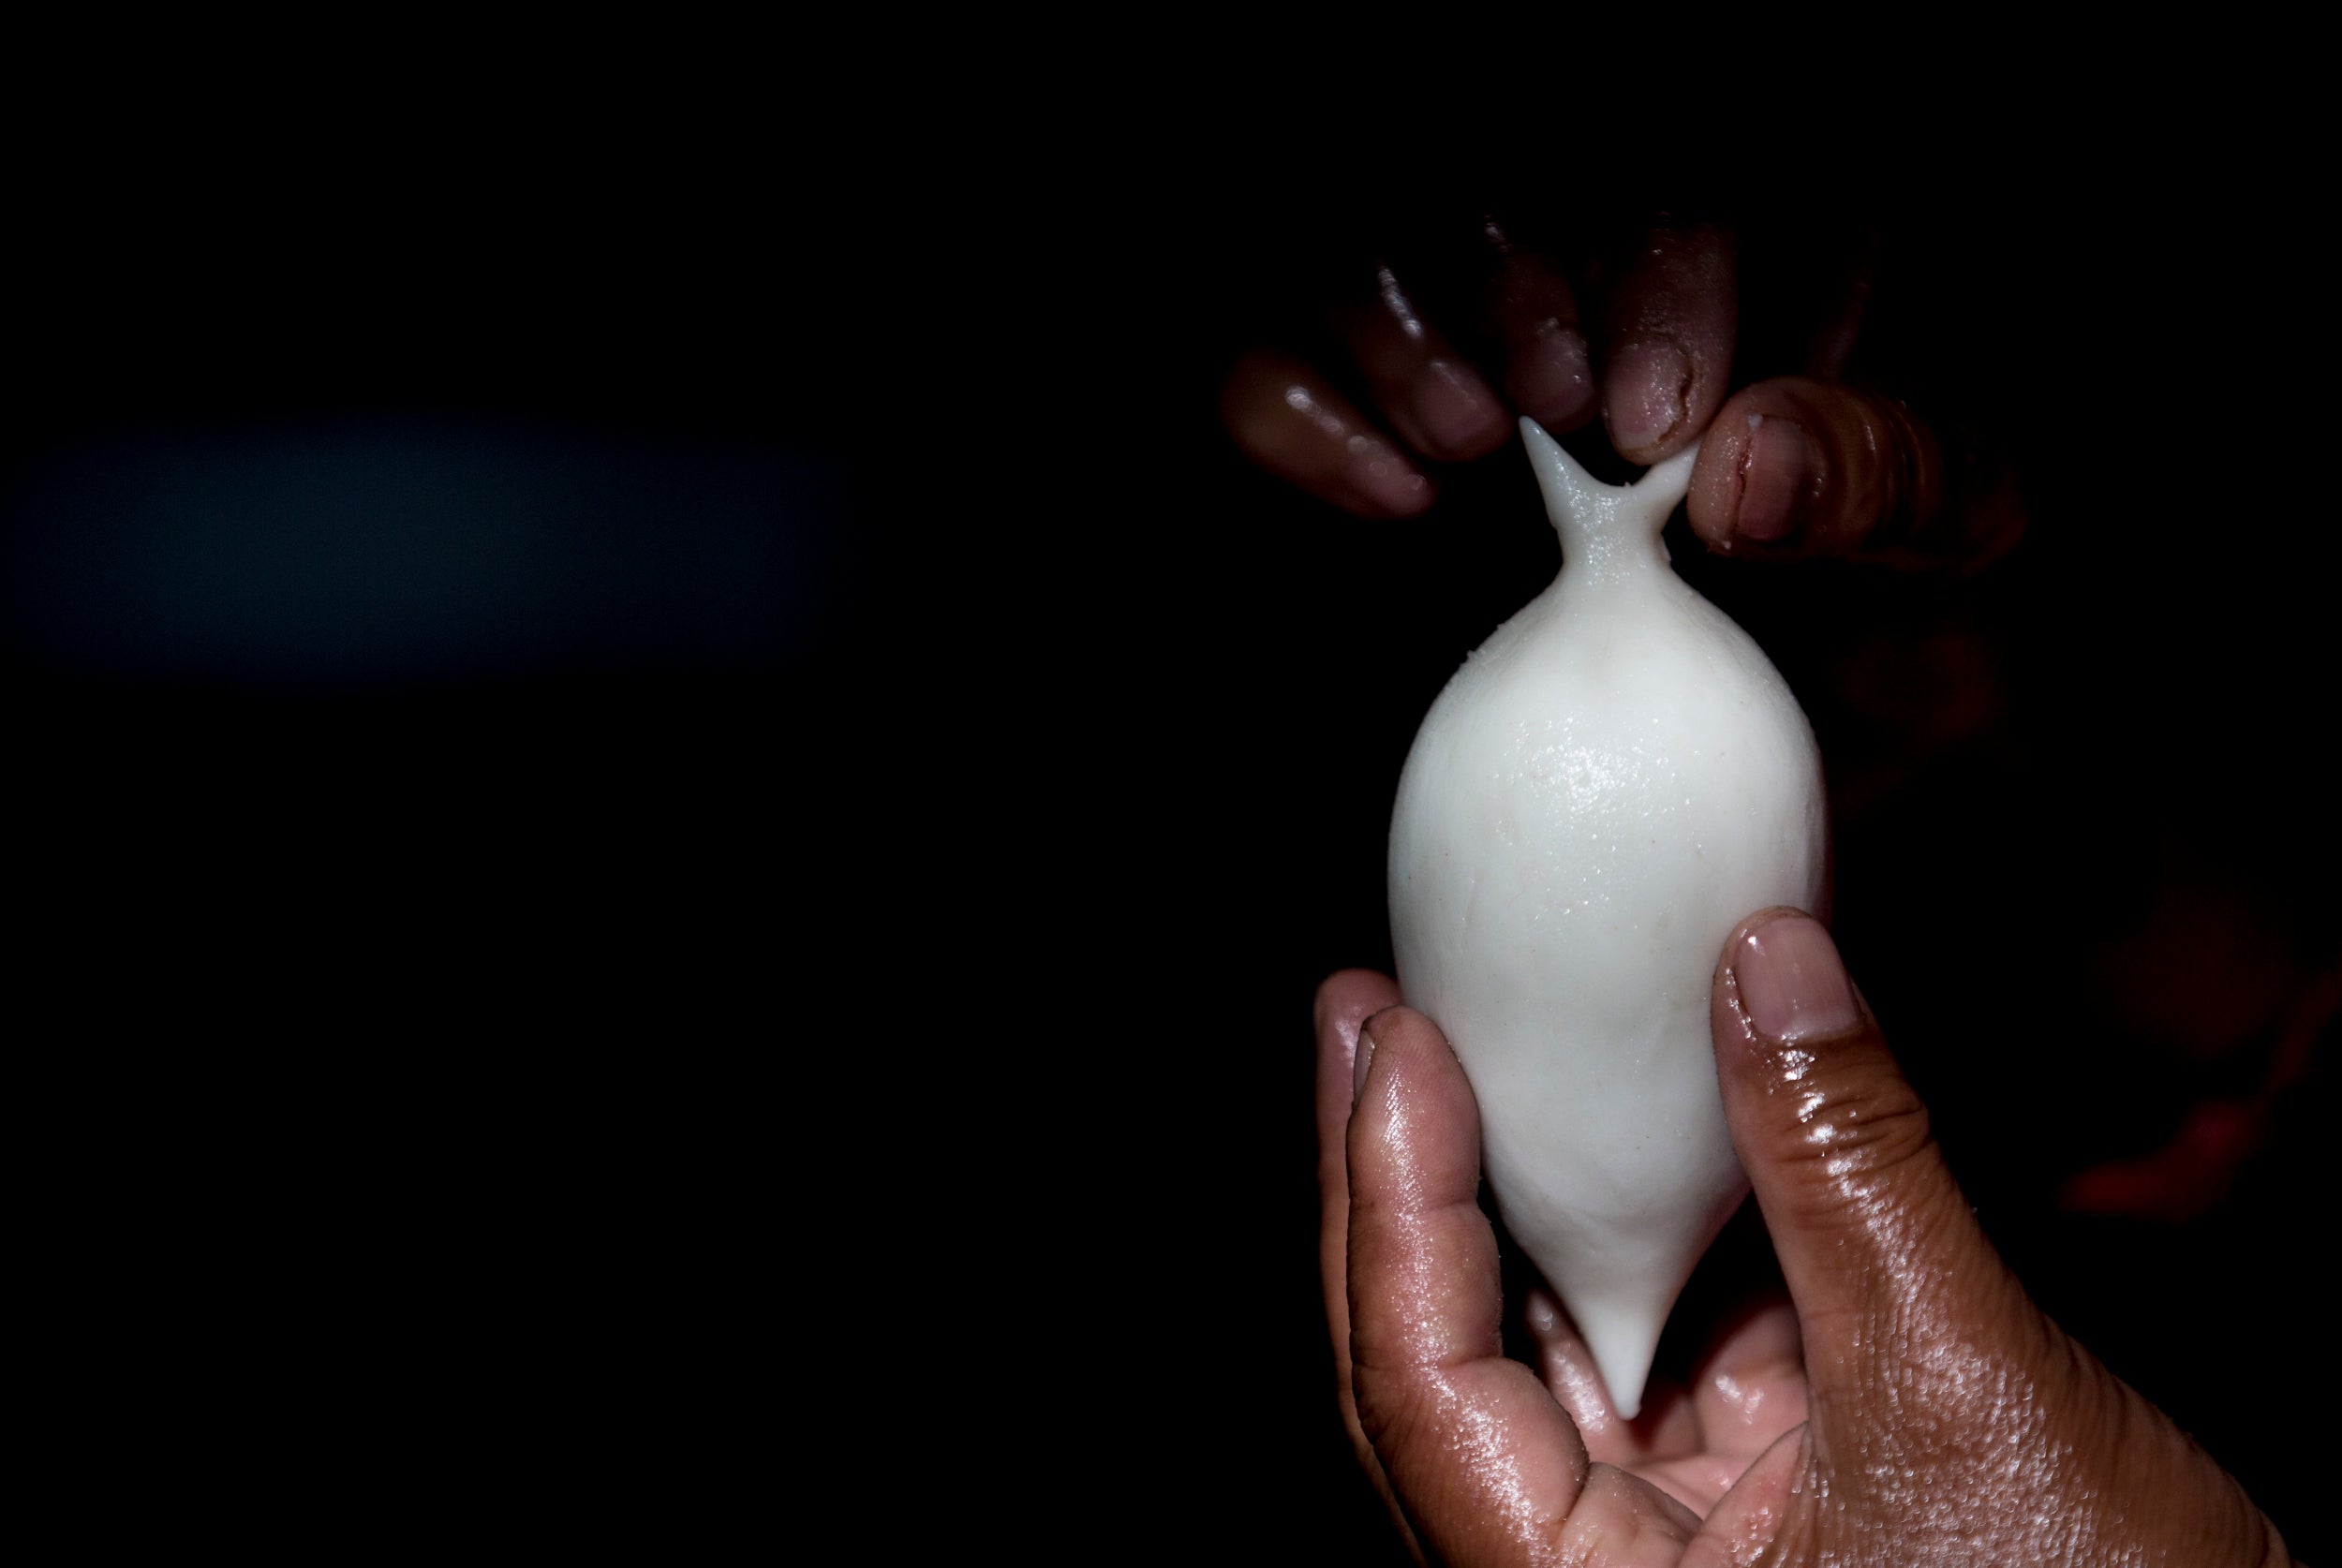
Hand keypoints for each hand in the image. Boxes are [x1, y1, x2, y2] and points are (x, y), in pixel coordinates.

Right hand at [1227, 212, 2021, 569]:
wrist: (1790, 677)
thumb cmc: (1883, 566)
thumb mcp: (1940, 525)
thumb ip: (1880, 468)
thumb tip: (1743, 471)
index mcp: (1757, 217)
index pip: (1678, 168)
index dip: (1658, 255)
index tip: (1659, 408)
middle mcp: (1585, 239)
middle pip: (1480, 181)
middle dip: (1499, 277)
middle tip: (1542, 404)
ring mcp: (1457, 316)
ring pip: (1353, 244)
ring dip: (1388, 330)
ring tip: (1461, 447)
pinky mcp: (1353, 402)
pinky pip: (1258, 365)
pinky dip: (1296, 416)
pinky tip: (1393, 496)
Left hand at [1312, 910, 2293, 1564]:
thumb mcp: (1970, 1387)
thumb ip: (1851, 1171)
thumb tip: (1769, 959)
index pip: (1418, 1386)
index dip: (1388, 1197)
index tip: (1384, 1037)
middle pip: (1436, 1362)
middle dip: (1399, 1180)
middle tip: (1368, 1012)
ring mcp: (1671, 1543)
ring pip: (1543, 1348)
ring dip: (1509, 1192)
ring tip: (1467, 1033)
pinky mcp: (1751, 1505)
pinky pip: (1658, 1350)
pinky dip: (1646, 1228)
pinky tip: (1631, 1115)